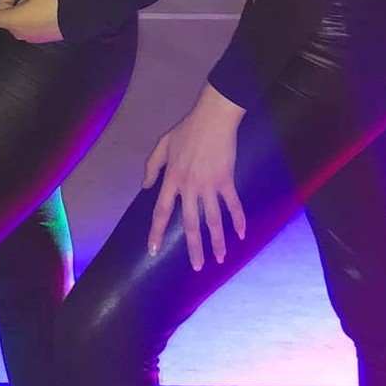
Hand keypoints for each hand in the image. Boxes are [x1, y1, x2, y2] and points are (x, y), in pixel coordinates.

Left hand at [0, 0, 62, 44]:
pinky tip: (40, 0)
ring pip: (15, 15)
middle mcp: (18, 31)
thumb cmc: (54, 2)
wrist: (80, 17)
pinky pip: (25, 20)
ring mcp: (29, 35)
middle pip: (3, 11)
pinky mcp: (39, 34)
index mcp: (13, 21)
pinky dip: (27, 8)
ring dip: (19, 2)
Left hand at [143, 83, 246, 270]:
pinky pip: (233, 205)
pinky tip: (241, 236)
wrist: (213, 118)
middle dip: (193, 248)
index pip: (161, 211)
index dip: (156, 232)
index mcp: (172, 179)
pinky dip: (238, 220)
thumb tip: (145, 187)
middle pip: (190, 224)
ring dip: (217, 242)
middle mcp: (189, 187)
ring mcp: (209, 185)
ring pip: (213, 220)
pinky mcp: (226, 181)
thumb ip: (152, 166)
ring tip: (220, 259)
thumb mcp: (163, 144)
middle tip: (197, 268)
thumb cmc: (188, 129)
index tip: (153, 250)